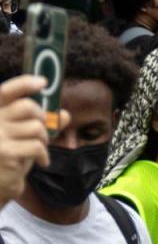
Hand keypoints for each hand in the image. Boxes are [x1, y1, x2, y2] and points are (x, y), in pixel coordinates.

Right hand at [0, 75, 62, 205]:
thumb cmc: (10, 156)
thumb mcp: (23, 136)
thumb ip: (40, 124)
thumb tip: (65, 115)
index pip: (5, 91)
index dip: (24, 83)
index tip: (43, 82)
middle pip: (27, 107)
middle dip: (42, 118)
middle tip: (42, 132)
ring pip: (36, 127)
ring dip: (44, 140)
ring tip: (38, 150)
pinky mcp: (5, 152)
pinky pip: (37, 146)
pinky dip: (44, 154)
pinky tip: (42, 161)